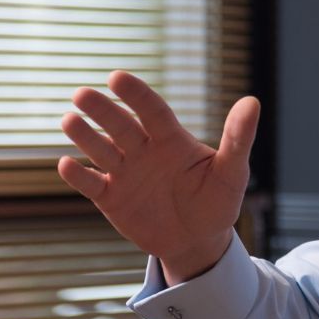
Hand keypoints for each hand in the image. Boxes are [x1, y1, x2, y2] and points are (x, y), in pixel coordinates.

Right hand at [57, 71, 259, 283]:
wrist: (198, 240)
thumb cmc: (217, 201)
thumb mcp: (231, 172)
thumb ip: (237, 138)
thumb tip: (252, 102)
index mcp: (171, 140)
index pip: (152, 111)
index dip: (135, 95)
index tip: (116, 78)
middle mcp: (143, 151)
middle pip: (120, 126)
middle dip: (101, 110)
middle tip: (82, 94)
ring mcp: (125, 174)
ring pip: (101, 150)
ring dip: (84, 136)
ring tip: (68, 120)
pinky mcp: (111, 199)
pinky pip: (92, 184)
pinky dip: (78, 176)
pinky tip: (65, 164)